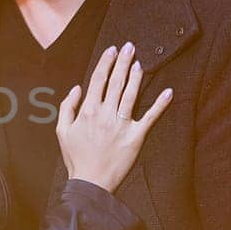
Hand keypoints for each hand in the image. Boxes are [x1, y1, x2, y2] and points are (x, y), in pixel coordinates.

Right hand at [56, 42, 173, 191]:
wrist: (91, 182)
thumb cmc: (76, 158)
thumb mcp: (62, 131)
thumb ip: (67, 107)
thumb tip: (76, 88)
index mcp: (87, 110)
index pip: (97, 80)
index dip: (105, 63)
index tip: (112, 50)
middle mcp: (105, 114)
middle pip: (115, 82)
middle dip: (123, 62)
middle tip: (130, 47)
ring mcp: (121, 125)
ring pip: (130, 94)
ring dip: (136, 76)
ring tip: (140, 62)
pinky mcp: (135, 137)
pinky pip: (150, 118)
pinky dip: (160, 105)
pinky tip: (168, 92)